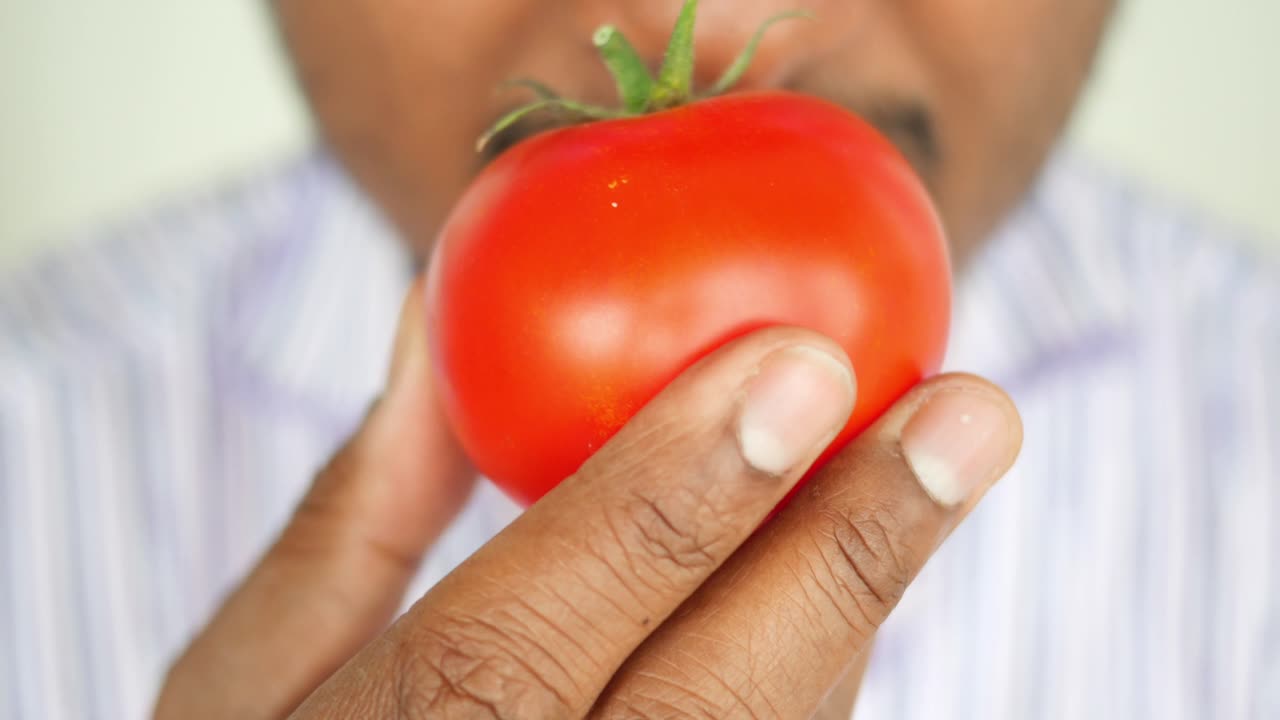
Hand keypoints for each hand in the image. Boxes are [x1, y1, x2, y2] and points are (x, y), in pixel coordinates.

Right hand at [156, 278, 1021, 718]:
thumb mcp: (248, 681)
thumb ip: (356, 511)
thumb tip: (437, 306)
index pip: (512, 648)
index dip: (660, 505)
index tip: (797, 361)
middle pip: (705, 717)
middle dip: (843, 558)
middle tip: (969, 416)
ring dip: (856, 609)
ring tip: (938, 463)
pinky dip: (822, 667)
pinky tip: (853, 561)